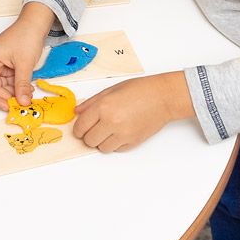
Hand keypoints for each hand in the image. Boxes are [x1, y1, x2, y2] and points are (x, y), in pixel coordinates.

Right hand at [0, 2, 55, 108]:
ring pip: (4, 85)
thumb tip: (23, 102)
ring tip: (28, 94)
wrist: (36, 23)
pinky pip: (10, 80)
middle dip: (8, 96)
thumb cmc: (26, 36)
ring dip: (15, 92)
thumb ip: (22, 85)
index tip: (8, 108)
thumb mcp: (24, 64)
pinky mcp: (8, 64)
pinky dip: (18, 85)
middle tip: (22, 103)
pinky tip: (28, 88)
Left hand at [72, 72, 194, 152]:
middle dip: (89, 136)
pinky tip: (119, 132)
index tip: (80, 128)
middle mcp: (111, 122)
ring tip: (108, 131)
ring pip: (102, 148)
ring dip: (101, 142)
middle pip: (89, 141)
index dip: (78, 129)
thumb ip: (91, 103)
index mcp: (103, 107)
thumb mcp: (110, 90)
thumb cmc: (138, 90)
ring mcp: (123, 134)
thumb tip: (77, 112)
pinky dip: (115, 144)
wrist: (162, 98)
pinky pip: (116, 150)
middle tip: (94, 129)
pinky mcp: (134, 142)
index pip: (80, 127)